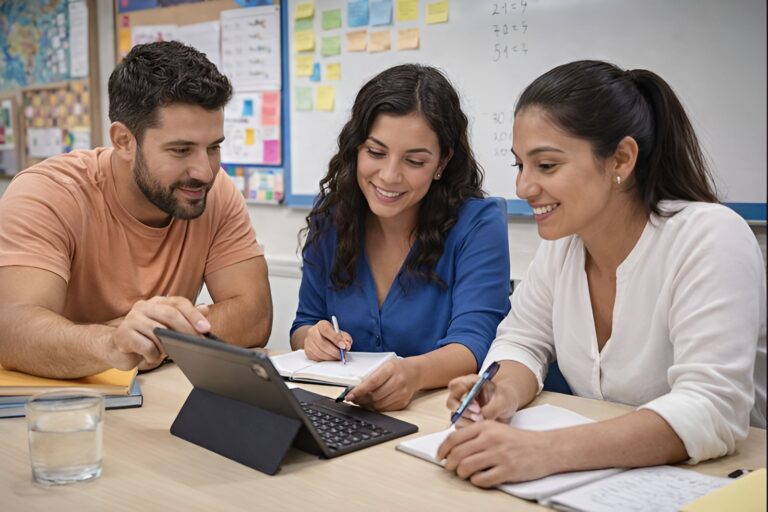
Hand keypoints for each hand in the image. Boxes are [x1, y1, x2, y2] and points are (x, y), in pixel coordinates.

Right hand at [107, 296, 210, 369]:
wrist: (116, 349)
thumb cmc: (145, 337)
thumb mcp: (167, 327)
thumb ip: (186, 317)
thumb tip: (205, 308)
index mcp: (156, 302)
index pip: (179, 302)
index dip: (194, 314)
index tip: (206, 328)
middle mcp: (143, 307)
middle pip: (170, 314)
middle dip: (187, 330)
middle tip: (198, 343)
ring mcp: (131, 319)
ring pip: (159, 332)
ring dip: (168, 346)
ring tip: (168, 353)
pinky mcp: (123, 335)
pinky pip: (147, 347)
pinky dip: (154, 356)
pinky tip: (152, 358)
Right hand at [303, 320, 351, 360]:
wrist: (316, 336)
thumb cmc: (329, 334)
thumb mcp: (338, 332)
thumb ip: (344, 337)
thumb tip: (347, 345)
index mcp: (321, 325)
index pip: (327, 331)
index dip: (336, 339)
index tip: (344, 346)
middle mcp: (312, 332)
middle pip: (323, 344)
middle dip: (335, 352)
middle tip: (343, 355)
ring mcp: (308, 343)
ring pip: (320, 353)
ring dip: (332, 357)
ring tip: (339, 357)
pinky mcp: (308, 352)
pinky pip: (318, 359)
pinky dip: (327, 360)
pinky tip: (332, 358)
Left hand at [346, 358, 419, 410]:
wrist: (416, 372)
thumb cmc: (397, 368)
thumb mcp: (384, 365)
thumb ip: (372, 375)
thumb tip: (355, 388)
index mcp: (391, 369)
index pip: (372, 382)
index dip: (359, 391)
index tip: (349, 395)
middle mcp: (398, 381)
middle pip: (375, 396)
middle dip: (360, 399)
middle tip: (353, 398)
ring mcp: (402, 393)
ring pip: (379, 405)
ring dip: (367, 405)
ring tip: (361, 401)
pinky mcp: (403, 403)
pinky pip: (385, 409)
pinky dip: (376, 407)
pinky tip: (372, 403)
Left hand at [437, 421, 556, 486]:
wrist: (546, 448)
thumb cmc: (519, 441)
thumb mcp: (496, 429)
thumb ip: (476, 435)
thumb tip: (452, 449)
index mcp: (485, 427)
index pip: (454, 437)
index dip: (443, 449)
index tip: (440, 456)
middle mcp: (490, 439)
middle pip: (457, 454)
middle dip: (450, 464)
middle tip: (451, 468)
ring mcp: (499, 455)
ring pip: (466, 467)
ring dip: (461, 474)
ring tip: (465, 474)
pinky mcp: (507, 470)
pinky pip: (481, 480)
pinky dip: (476, 481)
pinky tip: (479, 478)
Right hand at [446, 373, 517, 425]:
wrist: (508, 406)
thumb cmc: (505, 397)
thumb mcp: (503, 400)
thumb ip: (492, 408)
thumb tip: (481, 418)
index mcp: (470, 383)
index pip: (455, 385)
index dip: (461, 394)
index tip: (476, 406)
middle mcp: (463, 395)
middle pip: (451, 403)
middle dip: (464, 412)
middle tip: (479, 416)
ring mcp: (462, 408)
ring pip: (456, 417)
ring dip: (468, 422)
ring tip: (484, 422)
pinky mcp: (464, 420)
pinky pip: (461, 427)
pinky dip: (470, 430)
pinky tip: (482, 427)